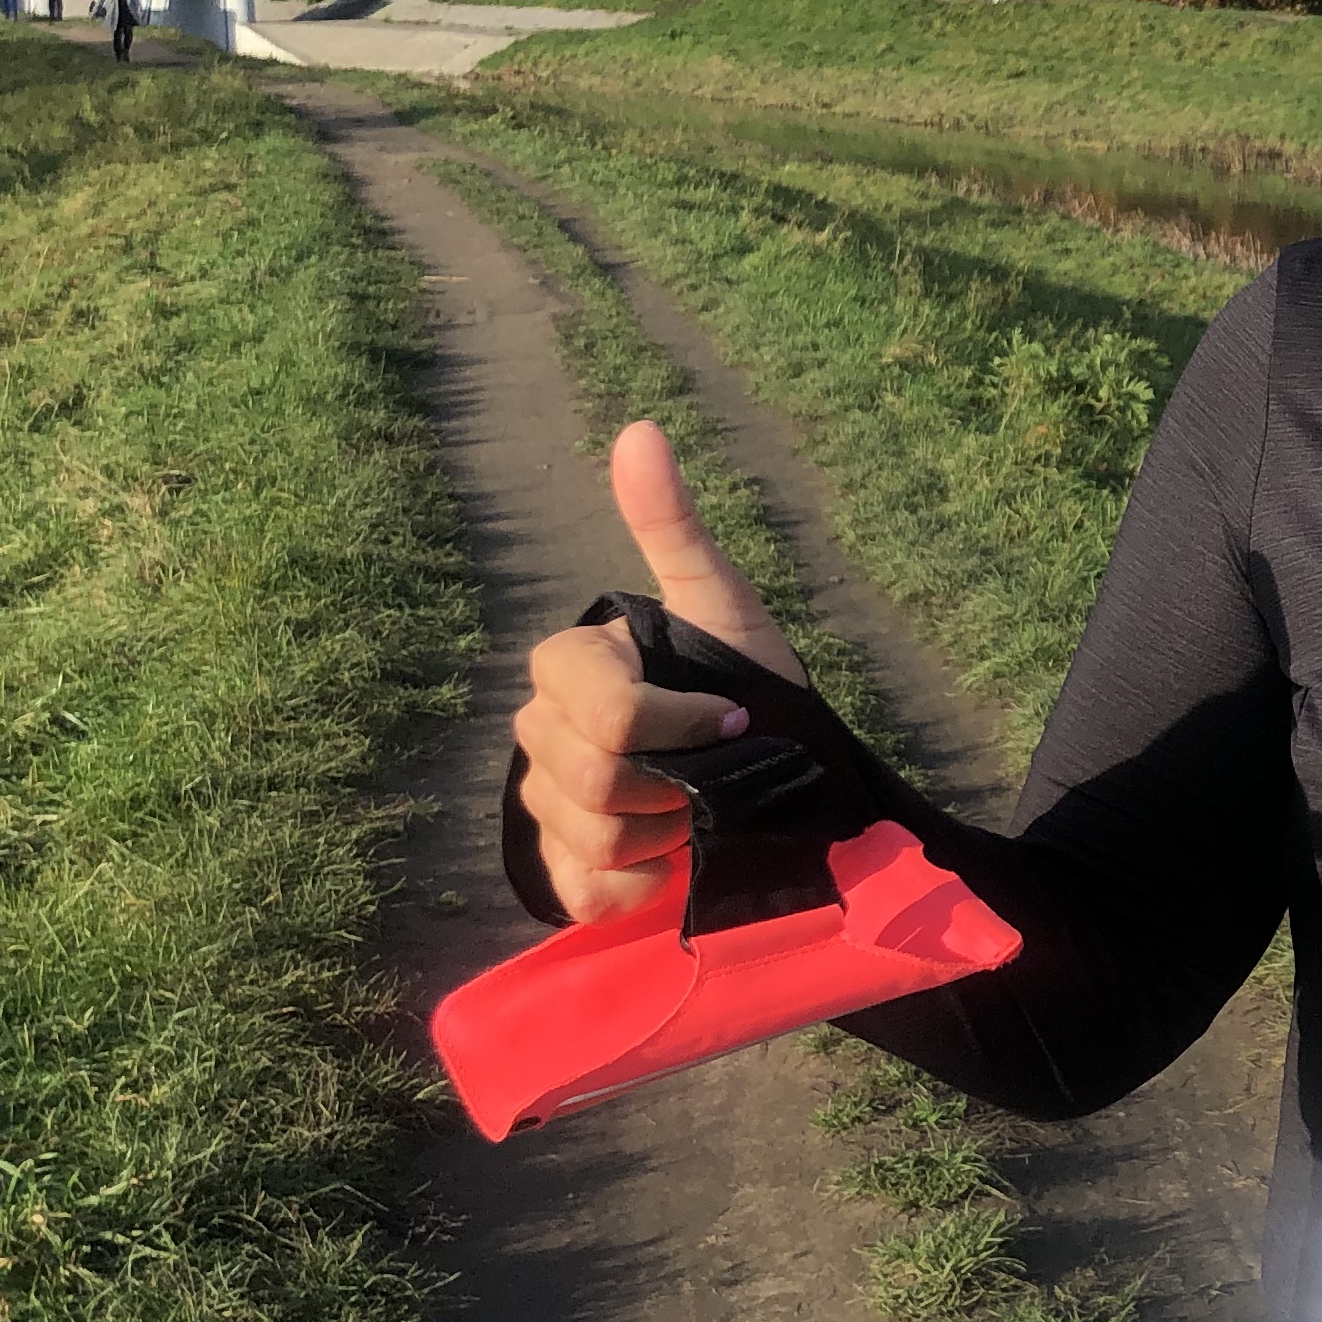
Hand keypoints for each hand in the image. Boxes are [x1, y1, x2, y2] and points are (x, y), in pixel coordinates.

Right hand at [510, 423, 806, 923]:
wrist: (782, 781)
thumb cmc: (748, 685)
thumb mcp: (724, 607)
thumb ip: (674, 527)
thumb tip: (640, 431)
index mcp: (568, 664)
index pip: (602, 707)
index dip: (676, 725)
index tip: (734, 720)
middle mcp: (539, 731)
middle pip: (590, 777)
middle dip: (673, 782)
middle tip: (716, 774)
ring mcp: (543, 803)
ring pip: (590, 835)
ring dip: (666, 833)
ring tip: (698, 810)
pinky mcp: (562, 871)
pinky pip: (588, 890)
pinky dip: (646, 884)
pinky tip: (675, 857)